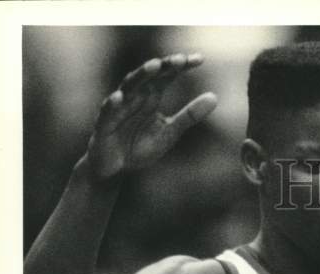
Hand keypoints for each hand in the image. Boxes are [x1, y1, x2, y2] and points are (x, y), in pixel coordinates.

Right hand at [85, 53, 216, 180]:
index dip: (181, 66)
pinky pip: (108, 112)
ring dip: (141, 76)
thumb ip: (190, 115)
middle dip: (164, 66)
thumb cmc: (140, 146)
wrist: (116, 168)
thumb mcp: (170, 132)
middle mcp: (135, 97)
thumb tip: (214, 97)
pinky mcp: (104, 123)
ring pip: (129, 87)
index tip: (200, 59)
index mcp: (150, 97)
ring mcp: (118, 108)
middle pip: (149, 76)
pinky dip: (113, 104)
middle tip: (180, 59)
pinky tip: (119, 98)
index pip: (166, 76)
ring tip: (154, 66)